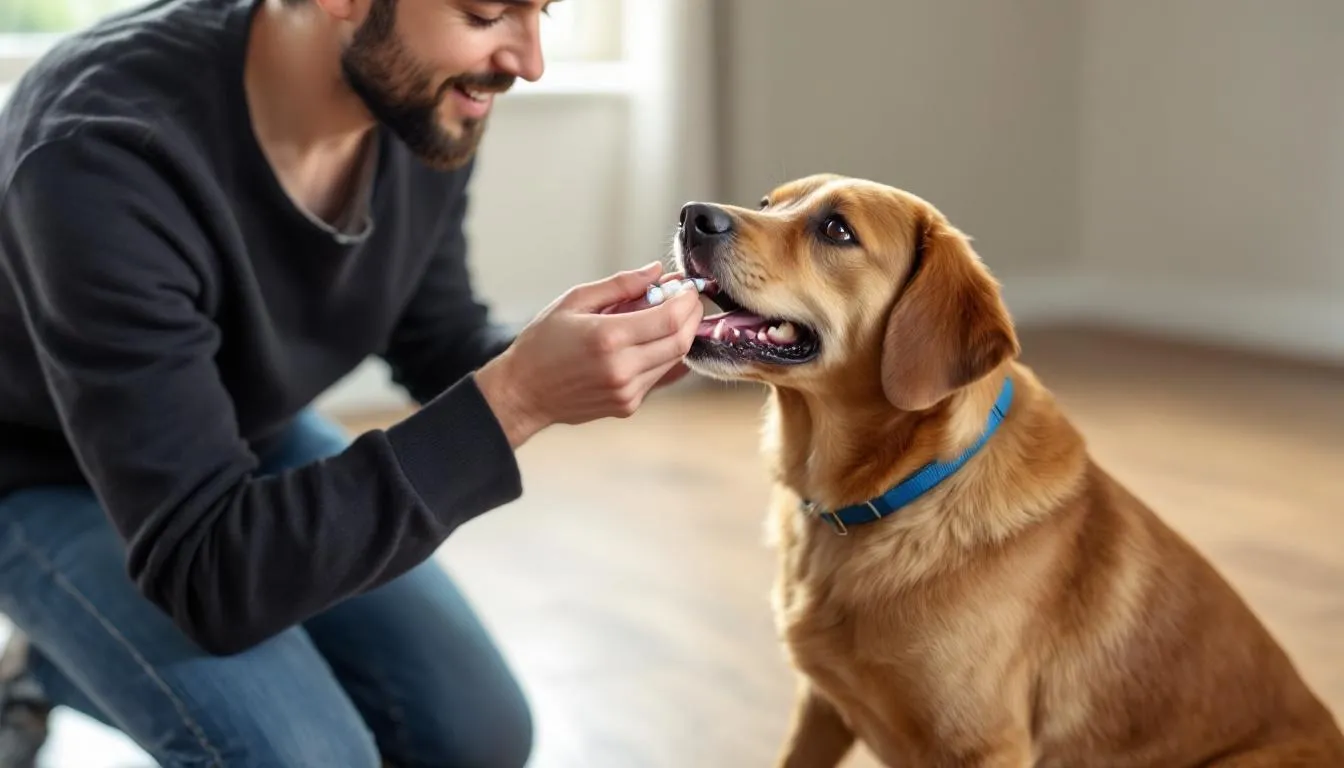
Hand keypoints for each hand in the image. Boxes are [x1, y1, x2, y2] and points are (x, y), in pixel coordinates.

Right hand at [474, 262, 702, 446]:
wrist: (524, 392)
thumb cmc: (542, 344)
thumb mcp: (574, 301)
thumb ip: (620, 285)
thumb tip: (656, 272)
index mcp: (608, 337)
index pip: (670, 318)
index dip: (687, 300)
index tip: (687, 287)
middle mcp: (622, 368)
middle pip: (681, 341)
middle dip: (692, 316)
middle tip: (687, 300)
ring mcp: (627, 391)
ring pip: (674, 360)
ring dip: (680, 335)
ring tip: (666, 316)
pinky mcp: (628, 405)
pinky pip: (660, 376)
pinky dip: (664, 355)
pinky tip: (651, 340)